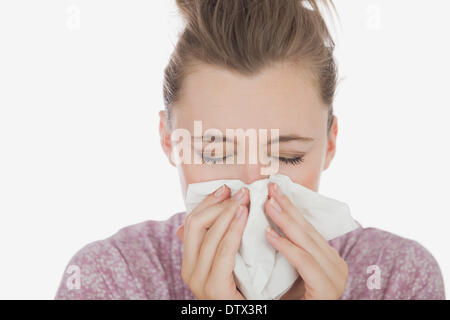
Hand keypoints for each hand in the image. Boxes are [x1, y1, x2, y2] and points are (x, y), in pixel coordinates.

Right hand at [176, 185, 249, 299]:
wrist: (248, 315)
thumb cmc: (242, 291)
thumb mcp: (225, 263)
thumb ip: (214, 242)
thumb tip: (202, 217)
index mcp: (189, 261)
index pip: (191, 223)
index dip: (208, 202)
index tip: (226, 188)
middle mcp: (188, 269)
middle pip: (196, 224)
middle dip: (218, 204)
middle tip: (241, 192)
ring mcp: (199, 280)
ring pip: (209, 235)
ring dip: (228, 213)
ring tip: (245, 199)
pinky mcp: (214, 288)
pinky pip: (224, 251)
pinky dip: (234, 230)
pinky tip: (245, 216)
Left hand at [264, 182, 348, 299]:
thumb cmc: (291, 300)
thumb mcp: (290, 271)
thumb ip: (287, 250)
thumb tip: (267, 225)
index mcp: (328, 258)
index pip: (307, 228)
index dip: (291, 208)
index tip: (273, 190)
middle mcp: (336, 266)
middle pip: (308, 230)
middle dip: (288, 207)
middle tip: (269, 187)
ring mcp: (334, 279)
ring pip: (307, 243)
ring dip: (286, 221)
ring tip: (267, 204)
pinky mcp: (326, 292)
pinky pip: (305, 264)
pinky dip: (287, 248)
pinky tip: (269, 235)